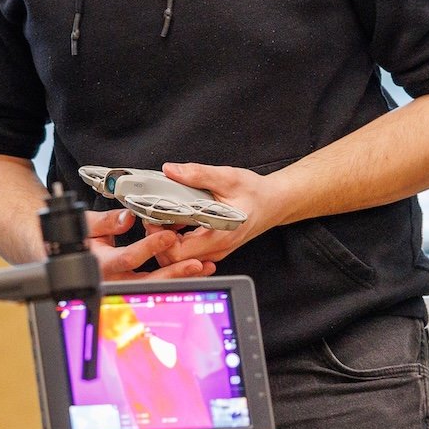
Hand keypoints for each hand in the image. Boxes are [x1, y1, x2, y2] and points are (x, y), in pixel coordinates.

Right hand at [86, 206, 214, 280]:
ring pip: (156, 286)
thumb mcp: (87, 225)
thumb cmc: (77, 240)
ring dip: (180, 276)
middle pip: (148, 280)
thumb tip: (128, 218)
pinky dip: (177, 277)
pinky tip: (194, 271)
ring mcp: (125, 285)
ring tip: (201, 267)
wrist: (67, 256)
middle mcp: (115, 279)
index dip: (151, 247)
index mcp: (103, 263)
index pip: (130, 258)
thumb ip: (107, 221)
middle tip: (195, 263)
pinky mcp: (134, 285)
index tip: (169, 236)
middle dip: (174, 272)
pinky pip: (158, 285)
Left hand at [156, 162, 294, 265]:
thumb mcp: (227, 178)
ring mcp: (214, 251)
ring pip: (180, 257)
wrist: (275, 203)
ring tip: (162, 218)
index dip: (159, 238)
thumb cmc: (255, 193)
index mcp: (219, 236)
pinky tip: (174, 221)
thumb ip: (197, 174)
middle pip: (174, 258)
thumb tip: (170, 170)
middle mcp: (216, 249)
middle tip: (153, 217)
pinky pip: (188, 251)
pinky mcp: (213, 248)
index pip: (177, 252)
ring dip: (166, 240)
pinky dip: (176, 239)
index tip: (153, 219)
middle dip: (159, 240)